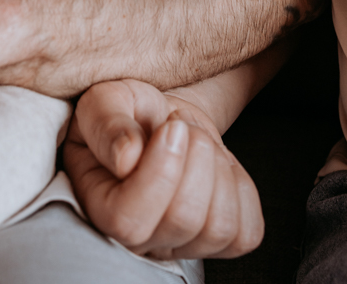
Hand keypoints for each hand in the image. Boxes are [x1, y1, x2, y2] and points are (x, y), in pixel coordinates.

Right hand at [63, 79, 262, 259]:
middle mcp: (139, 240)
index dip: (160, 172)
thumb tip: (126, 157)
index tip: (171, 127)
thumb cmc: (128, 111)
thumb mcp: (107, 100)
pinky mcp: (219, 243)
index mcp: (101, 208)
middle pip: (184, 219)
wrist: (163, 116)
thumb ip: (106, 123)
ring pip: (218, 228)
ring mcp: (180, 246)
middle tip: (183, 126)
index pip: (128, 220)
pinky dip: (241, 187)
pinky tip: (218, 165)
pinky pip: (245, 233)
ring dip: (218, 168)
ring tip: (198, 141)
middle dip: (197, 156)